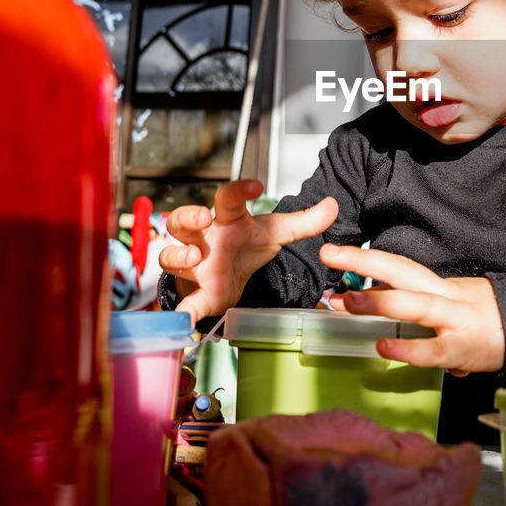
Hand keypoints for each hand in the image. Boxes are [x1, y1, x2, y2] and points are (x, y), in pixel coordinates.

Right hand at [157, 179, 337, 324]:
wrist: (228, 276)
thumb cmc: (245, 246)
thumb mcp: (277, 233)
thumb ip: (305, 222)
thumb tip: (333, 205)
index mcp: (227, 220)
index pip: (227, 198)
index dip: (239, 190)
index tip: (256, 185)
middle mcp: (205, 239)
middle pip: (183, 220)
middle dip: (187, 216)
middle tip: (202, 216)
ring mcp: (195, 266)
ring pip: (172, 256)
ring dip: (178, 256)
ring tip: (193, 258)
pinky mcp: (197, 293)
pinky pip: (184, 303)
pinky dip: (182, 312)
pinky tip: (184, 321)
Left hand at [318, 243, 505, 375]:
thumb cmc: (489, 318)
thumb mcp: (453, 303)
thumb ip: (417, 305)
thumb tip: (381, 308)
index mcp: (439, 285)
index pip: (398, 264)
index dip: (365, 257)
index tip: (332, 252)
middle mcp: (445, 296)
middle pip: (402, 270)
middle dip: (364, 261)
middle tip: (329, 255)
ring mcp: (454, 322)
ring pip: (416, 304)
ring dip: (380, 301)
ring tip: (348, 301)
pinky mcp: (461, 350)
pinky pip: (431, 350)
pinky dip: (407, 348)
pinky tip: (384, 346)